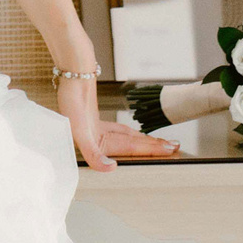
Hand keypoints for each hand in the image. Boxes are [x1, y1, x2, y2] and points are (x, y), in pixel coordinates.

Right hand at [57, 76, 181, 169]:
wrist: (69, 75)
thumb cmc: (71, 100)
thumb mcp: (79, 130)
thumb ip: (93, 154)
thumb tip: (111, 168)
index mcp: (98, 144)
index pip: (132, 148)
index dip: (151, 149)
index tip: (169, 150)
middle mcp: (99, 140)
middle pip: (133, 145)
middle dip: (152, 147)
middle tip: (173, 148)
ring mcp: (98, 131)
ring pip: (128, 139)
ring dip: (143, 142)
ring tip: (160, 145)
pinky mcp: (95, 122)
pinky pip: (119, 131)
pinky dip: (130, 134)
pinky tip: (134, 135)